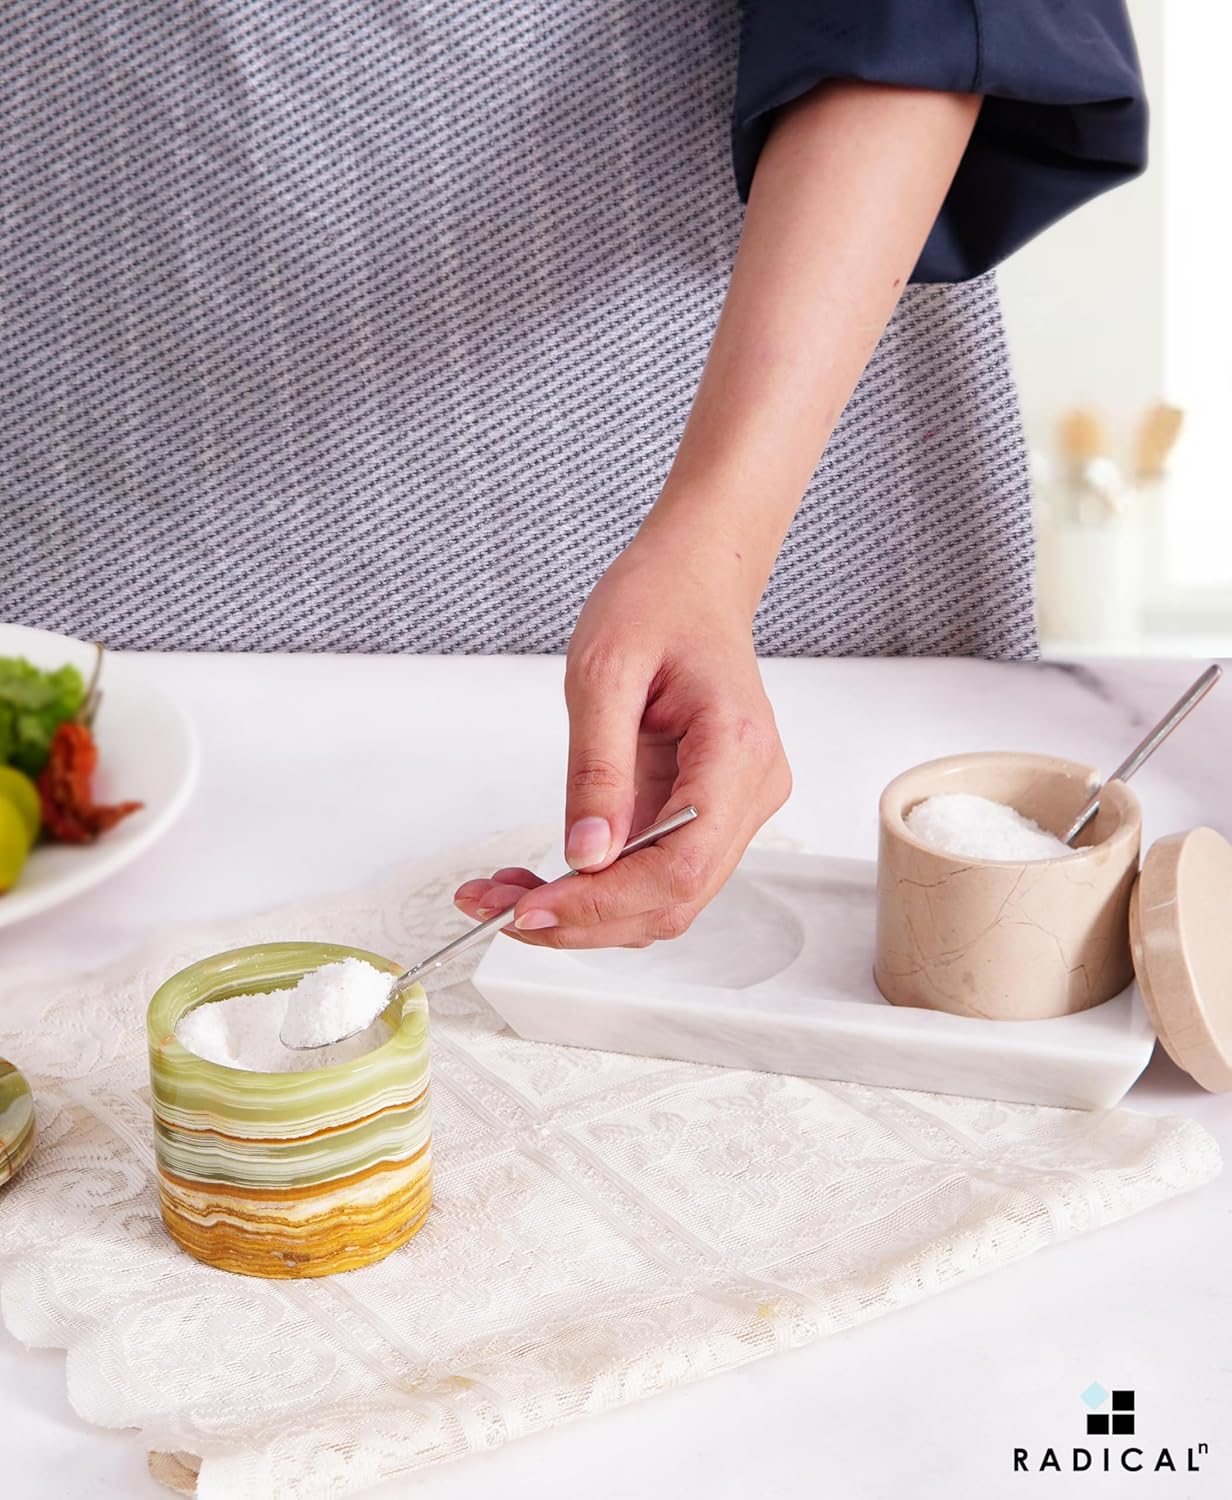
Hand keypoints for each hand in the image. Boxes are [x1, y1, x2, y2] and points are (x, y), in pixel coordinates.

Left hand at [453, 537, 790, 946]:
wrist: (693, 580)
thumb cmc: (656, 603)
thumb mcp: (603, 671)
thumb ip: (596, 767)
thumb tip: (585, 855)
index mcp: (737, 750)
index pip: (680, 865)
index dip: (603, 902)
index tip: (528, 910)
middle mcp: (752, 790)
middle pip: (674, 898)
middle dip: (582, 918)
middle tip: (495, 910)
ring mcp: (736, 806)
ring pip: (663, 897)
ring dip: (585, 912)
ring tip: (505, 894)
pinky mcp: (710, 812)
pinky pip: (656, 870)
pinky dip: (598, 888)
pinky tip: (541, 879)